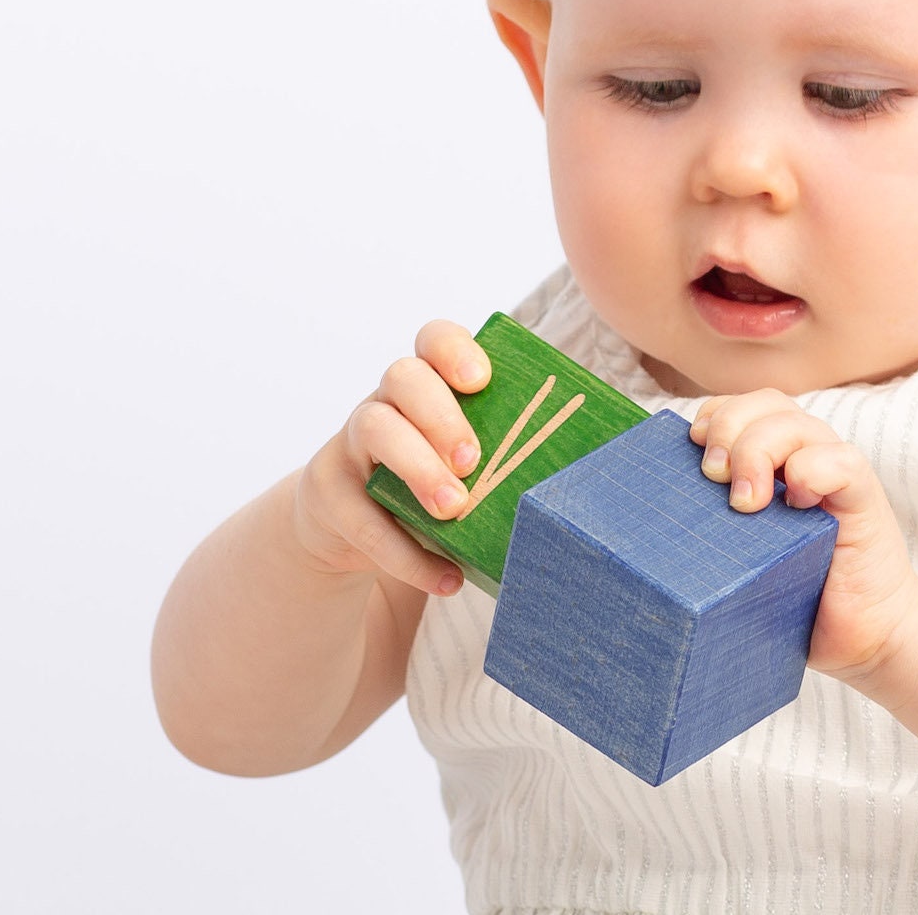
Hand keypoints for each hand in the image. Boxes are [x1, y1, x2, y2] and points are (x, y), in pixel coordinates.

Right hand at [291, 321, 490, 597]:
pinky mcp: (328, 496)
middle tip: (473, 460)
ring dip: (419, 468)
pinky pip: (362, 518)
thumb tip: (589, 477)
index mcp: (426, 384)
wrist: (345, 529)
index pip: (433, 339)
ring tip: (455, 509)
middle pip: (403, 377)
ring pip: (375, 428)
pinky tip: (447, 578)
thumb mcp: (457, 461)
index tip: (481, 379)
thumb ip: (503, 454)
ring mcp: (350, 444)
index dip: (454, 349)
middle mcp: (385, 402)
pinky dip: (407, 554)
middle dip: (442, 415)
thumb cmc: (430, 483)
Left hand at [689, 390, 917, 686]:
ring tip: (746, 502)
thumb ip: (706, 535)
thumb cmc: (793, 601)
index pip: (739, 408)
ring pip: (798, 423)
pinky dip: (813, 468)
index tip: (691, 447)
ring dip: (761, 449)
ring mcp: (835, 476)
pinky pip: (842, 461)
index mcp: (773, 463)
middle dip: (729, 426)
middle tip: (712, 476)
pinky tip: (797, 500)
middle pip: (765, 403)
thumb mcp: (739, 561)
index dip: (712, 415)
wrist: (864, 639)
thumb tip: (634, 538)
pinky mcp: (864, 500)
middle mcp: (804, 458)